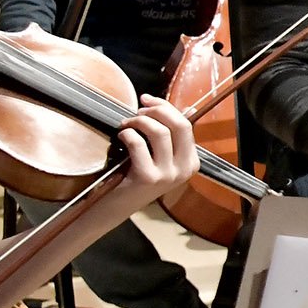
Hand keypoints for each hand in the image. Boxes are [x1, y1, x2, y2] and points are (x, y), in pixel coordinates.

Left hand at [110, 96, 200, 210]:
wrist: (116, 207)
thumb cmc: (135, 178)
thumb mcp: (160, 159)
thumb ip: (168, 137)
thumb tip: (174, 107)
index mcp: (191, 162)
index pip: (185, 125)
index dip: (166, 107)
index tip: (148, 99)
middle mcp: (184, 169)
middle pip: (179, 125)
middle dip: (157, 110)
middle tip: (139, 110)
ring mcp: (167, 174)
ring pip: (159, 132)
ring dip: (139, 121)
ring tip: (127, 124)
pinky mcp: (148, 177)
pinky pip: (139, 144)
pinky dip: (128, 134)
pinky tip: (122, 135)